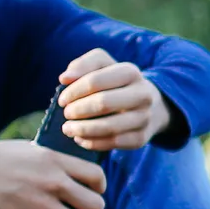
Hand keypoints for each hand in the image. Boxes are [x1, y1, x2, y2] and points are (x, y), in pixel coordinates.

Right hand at [0, 138, 105, 208]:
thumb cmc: (1, 157)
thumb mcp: (34, 150)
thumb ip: (58, 163)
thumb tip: (78, 174)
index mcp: (57, 161)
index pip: (98, 177)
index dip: (99, 186)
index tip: (91, 189)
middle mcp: (54, 183)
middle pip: (96, 206)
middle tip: (79, 208)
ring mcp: (41, 205)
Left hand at [56, 49, 172, 151]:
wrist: (147, 105)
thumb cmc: (115, 83)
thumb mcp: (102, 66)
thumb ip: (82, 65)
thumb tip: (65, 78)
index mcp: (131, 72)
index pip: (95, 81)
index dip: (73, 92)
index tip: (62, 100)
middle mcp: (142, 94)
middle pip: (103, 103)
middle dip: (78, 110)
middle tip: (66, 114)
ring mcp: (144, 117)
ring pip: (109, 127)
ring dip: (82, 129)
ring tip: (67, 129)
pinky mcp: (141, 137)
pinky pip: (113, 143)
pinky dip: (92, 142)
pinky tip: (80, 138)